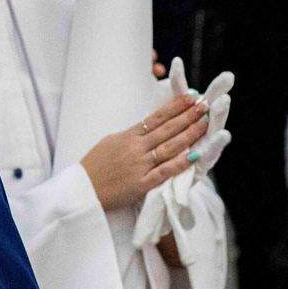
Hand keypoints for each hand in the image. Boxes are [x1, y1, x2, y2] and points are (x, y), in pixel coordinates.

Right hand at [81, 93, 209, 210]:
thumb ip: (130, 136)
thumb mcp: (110, 142)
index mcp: (128, 136)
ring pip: (169, 147)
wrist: (82, 190)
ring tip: (204, 124)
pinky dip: (180, 164)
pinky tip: (195, 155)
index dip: (175, 106)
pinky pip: (164, 172)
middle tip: (205, 105)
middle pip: (167, 129)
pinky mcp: (141, 184)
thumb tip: (147, 128)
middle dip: (188, 116)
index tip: (191, 98)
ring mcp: (140, 166)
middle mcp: (136, 148)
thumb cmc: (94, 166)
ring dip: (189, 135)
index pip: (156, 117)